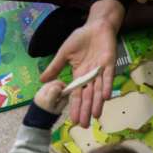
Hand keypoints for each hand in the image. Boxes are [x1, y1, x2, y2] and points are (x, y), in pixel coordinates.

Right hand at [39, 0, 123, 126]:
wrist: (95, 26)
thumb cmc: (80, 39)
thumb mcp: (64, 53)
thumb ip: (55, 67)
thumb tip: (42, 80)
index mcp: (80, 75)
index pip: (77, 94)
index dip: (75, 107)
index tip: (73, 120)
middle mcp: (91, 77)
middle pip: (88, 96)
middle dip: (86, 110)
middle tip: (84, 126)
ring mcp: (101, 71)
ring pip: (98, 90)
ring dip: (97, 103)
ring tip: (95, 116)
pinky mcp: (110, 63)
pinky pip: (108, 77)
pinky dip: (107, 86)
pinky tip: (105, 97)